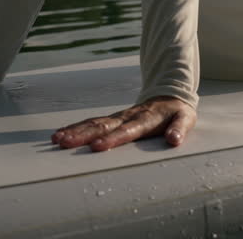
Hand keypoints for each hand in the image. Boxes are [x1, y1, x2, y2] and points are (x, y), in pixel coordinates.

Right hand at [51, 96, 196, 151]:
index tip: (98, 147)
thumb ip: (180, 129)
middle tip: (65, 143)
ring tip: (57, 140)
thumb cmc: (176, 113)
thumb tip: (174, 140)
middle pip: (103, 126)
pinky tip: (60, 135)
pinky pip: (91, 122)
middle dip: (83, 135)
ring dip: (75, 131)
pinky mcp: (112, 119)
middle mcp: (127, 117)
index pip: (128, 130)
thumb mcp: (185, 119)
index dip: (114, 138)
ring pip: (93, 123)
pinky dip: (75, 128)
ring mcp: (118, 117)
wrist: (169, 95)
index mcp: (146, 119)